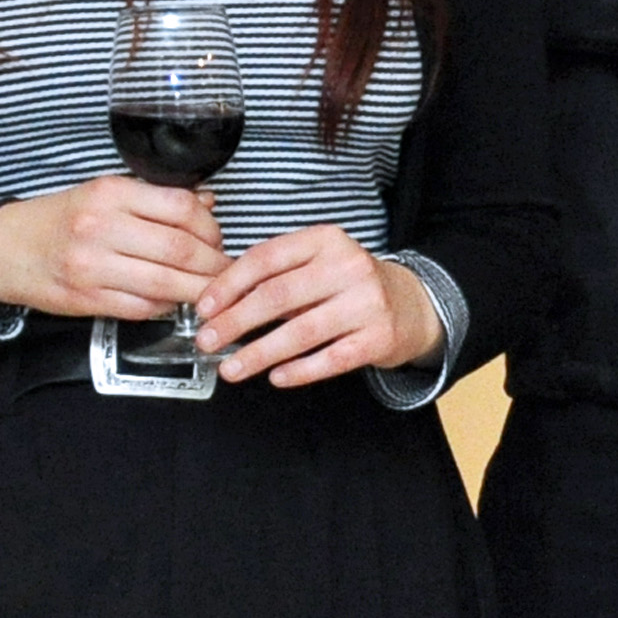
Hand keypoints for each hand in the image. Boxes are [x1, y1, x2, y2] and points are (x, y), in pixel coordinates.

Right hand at [0, 176, 224, 320]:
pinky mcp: (89, 299)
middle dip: (213, 264)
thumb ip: (154, 200)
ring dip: (198, 291)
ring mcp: (93, 266)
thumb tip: (206, 204)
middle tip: (226, 271)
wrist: (6, 249)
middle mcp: (100, 226)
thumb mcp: (102, 194)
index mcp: (109, 193)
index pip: (179, 207)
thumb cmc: (59, 219)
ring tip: (211, 291)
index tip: (218, 238)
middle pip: (180, 248)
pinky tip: (173, 300)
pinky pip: (144, 308)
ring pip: (166, 284)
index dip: (210, 226)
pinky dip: (167, 306)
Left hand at [191, 225, 442, 387]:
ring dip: (258, 353)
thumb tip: (220, 304)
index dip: (229, 284)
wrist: (414, 304)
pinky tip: (275, 377)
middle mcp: (348, 266)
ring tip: (231, 368)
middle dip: (235, 321)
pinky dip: (299, 370)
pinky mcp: (379, 338)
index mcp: (324, 240)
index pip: (266, 259)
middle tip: (208, 340)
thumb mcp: (318, 264)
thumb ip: (277, 276)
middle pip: (278, 296)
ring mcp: (367, 303)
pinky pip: (330, 359)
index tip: (204, 307)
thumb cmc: (350, 284)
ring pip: (300, 332)